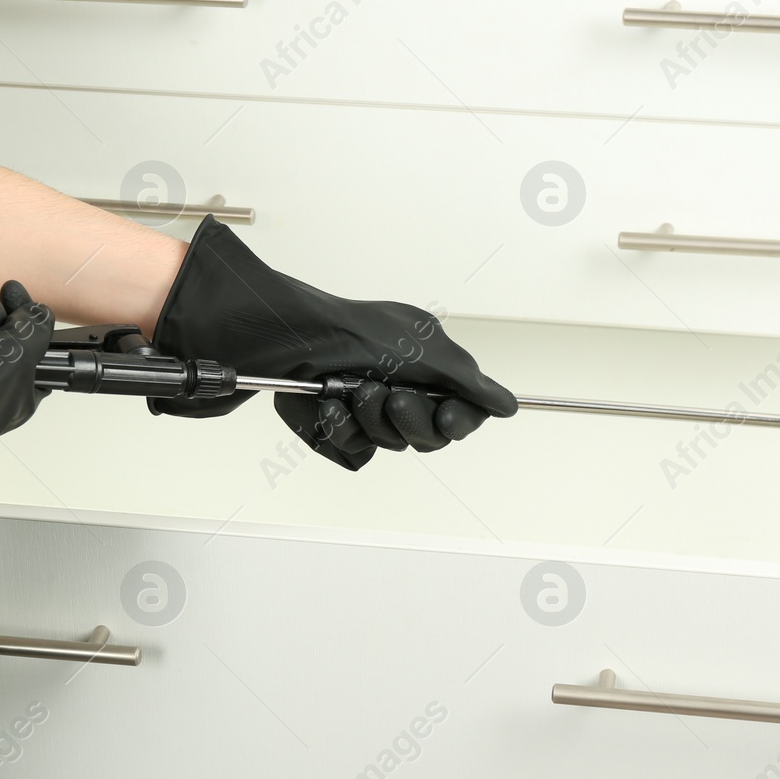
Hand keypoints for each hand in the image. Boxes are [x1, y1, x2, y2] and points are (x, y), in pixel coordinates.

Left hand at [147, 217, 515, 469]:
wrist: (273, 341)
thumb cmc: (339, 328)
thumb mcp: (418, 348)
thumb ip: (467, 382)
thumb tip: (506, 403)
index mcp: (422, 358)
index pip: (461, 408)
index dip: (457, 419)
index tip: (446, 414)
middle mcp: (396, 380)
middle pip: (428, 435)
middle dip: (406, 417)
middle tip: (385, 394)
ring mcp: (363, 404)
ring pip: (388, 444)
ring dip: (368, 419)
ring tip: (349, 391)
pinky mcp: (332, 423)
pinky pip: (351, 450)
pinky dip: (337, 428)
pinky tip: (325, 405)